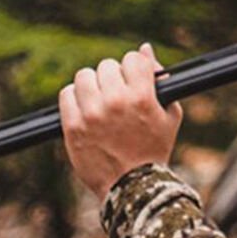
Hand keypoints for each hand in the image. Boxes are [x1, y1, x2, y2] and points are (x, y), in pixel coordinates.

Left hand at [59, 43, 182, 195]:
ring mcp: (91, 114)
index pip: (133, 59)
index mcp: (141, 97)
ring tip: (99, 101)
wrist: (132, 187)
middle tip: (117, 95)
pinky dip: (75, 98)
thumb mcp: (169, 115)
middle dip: (113, 78)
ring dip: (92, 85)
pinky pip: (67, 94)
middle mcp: (115, 102)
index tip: (134, 79)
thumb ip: (161, 80)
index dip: (134, 68)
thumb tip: (146, 50)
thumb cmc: (154, 150)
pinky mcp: (72, 126)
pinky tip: (85, 109)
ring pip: (84, 76)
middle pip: (107, 66)